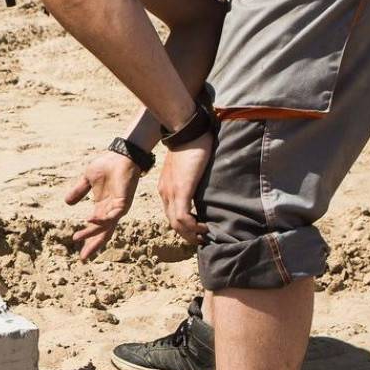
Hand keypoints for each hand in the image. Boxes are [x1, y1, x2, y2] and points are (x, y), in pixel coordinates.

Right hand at [64, 150, 142, 260]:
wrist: (121, 155)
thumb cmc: (107, 165)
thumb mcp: (87, 179)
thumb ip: (78, 191)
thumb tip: (67, 203)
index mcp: (103, 207)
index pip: (96, 228)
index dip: (87, 239)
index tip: (78, 249)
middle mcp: (111, 211)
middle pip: (102, 233)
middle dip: (92, 246)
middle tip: (83, 258)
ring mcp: (118, 208)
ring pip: (105, 227)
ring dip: (91, 233)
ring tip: (78, 238)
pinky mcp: (123, 202)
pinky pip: (112, 216)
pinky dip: (101, 220)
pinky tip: (90, 221)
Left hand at [157, 130, 213, 244]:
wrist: (185, 130)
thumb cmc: (190, 145)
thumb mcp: (187, 168)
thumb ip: (191, 180)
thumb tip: (203, 188)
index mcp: (166, 188)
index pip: (172, 214)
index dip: (184, 226)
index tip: (198, 230)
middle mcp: (165, 193)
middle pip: (173, 223)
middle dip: (187, 234)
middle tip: (202, 239)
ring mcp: (172, 192)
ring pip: (177, 224)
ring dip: (191, 233)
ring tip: (205, 235)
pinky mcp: (181, 190)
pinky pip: (183, 217)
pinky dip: (192, 226)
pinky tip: (203, 227)